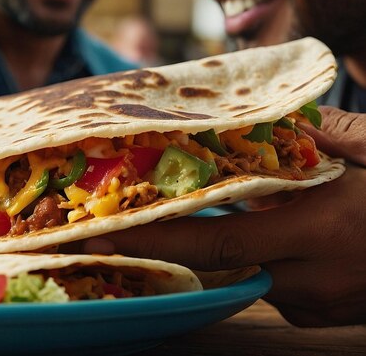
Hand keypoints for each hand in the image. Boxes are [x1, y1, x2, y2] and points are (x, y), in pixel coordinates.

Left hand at [81, 107, 365, 326]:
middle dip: (167, 243)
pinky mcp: (319, 314)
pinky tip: (252, 228)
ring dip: (212, 244)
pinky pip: (265, 283)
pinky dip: (248, 256)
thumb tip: (272, 115)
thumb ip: (324, 133)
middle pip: (216, 264)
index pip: (216, 243)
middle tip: (119, 222)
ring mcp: (315, 304)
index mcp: (320, 233)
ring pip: (239, 271)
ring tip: (180, 214)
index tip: (105, 232)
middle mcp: (310, 279)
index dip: (158, 238)